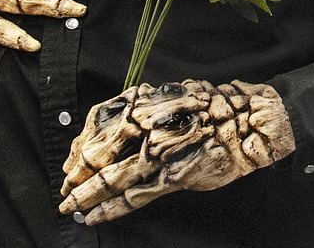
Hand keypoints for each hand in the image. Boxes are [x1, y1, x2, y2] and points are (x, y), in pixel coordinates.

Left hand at [59, 79, 295, 224]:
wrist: (249, 121)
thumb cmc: (214, 107)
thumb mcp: (175, 95)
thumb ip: (148, 108)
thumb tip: (125, 121)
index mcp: (146, 104)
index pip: (98, 124)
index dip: (80, 145)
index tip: (70, 160)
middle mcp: (147, 126)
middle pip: (99, 152)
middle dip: (77, 173)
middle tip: (64, 187)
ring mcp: (159, 153)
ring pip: (111, 178)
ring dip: (85, 195)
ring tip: (70, 206)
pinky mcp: (173, 177)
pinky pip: (134, 197)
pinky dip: (110, 209)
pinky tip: (94, 218)